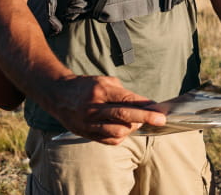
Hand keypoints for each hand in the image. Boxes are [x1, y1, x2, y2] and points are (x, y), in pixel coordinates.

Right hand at [42, 75, 165, 144]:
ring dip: (132, 128)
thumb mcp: (105, 81)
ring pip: (118, 132)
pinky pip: (109, 140)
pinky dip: (121, 136)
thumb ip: (123, 93)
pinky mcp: (85, 133)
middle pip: (124, 116)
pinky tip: (124, 129)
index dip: (145, 105)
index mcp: (100, 90)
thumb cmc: (86, 85)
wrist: (59, 94)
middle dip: (145, 118)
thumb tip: (143, 104)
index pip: (127, 100)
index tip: (158, 109)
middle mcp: (93, 108)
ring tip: (136, 121)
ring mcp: (88, 123)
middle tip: (160, 120)